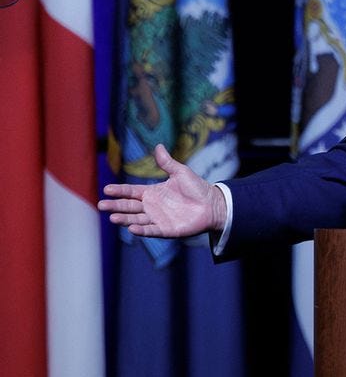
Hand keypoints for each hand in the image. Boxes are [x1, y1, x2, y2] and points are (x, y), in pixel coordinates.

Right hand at [98, 144, 226, 237]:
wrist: (213, 204)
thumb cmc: (197, 188)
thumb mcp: (181, 172)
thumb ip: (167, 162)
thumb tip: (158, 145)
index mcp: (152, 192)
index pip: (131, 191)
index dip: (119, 191)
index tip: (107, 189)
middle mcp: (152, 207)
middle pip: (130, 206)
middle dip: (116, 205)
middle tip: (102, 205)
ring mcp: (158, 219)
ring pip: (137, 219)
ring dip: (125, 219)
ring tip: (112, 217)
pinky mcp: (167, 230)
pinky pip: (152, 231)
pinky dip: (142, 230)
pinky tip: (131, 228)